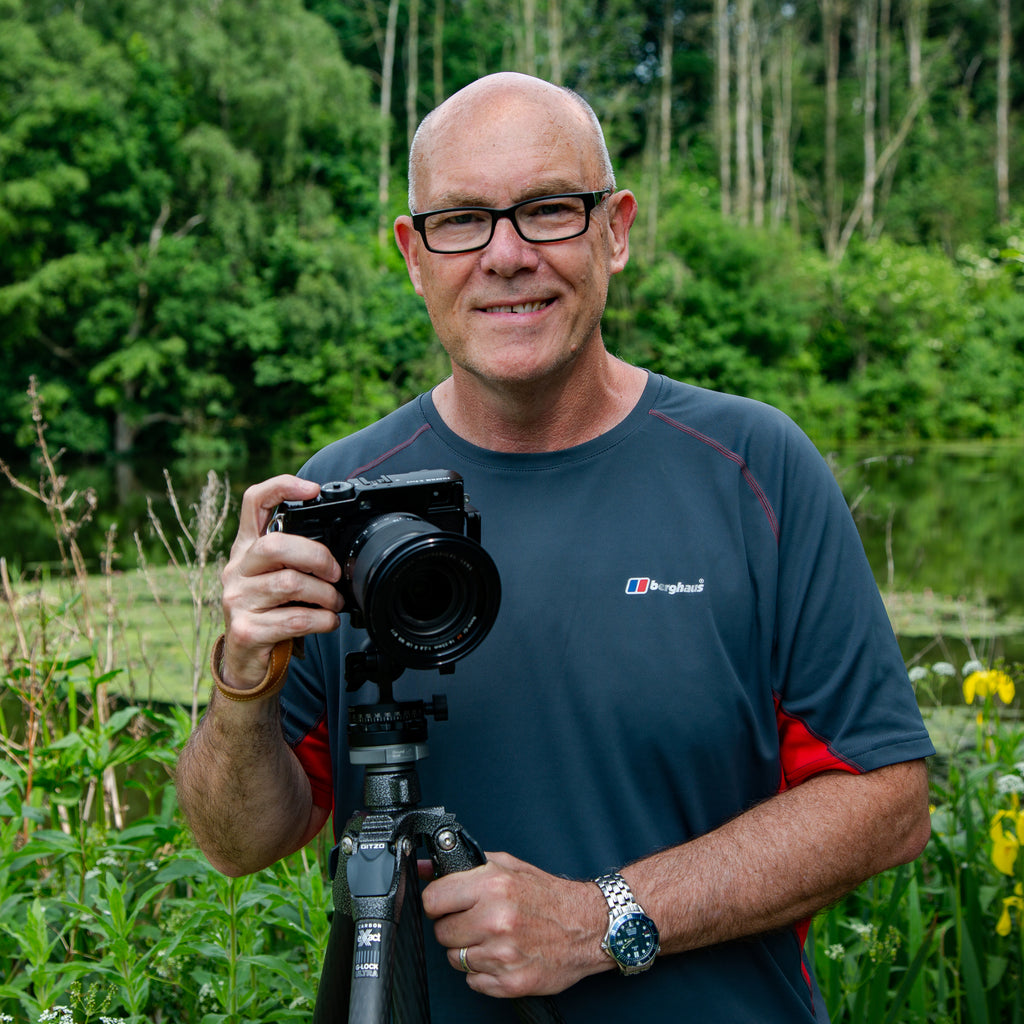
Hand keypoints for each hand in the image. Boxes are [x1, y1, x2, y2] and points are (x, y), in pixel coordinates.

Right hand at [219, 475, 343, 688]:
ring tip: (334, 603)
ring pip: (290, 584)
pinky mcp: (246, 630)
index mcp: (246, 549)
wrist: (247, 662)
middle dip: (317, 557)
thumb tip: (338, 550)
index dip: (280, 487)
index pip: (254, 503)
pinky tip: (327, 622)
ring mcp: (236, 600)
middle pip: (276, 545)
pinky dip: (322, 621)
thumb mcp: (276, 578)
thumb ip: (295, 558)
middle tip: (334, 574)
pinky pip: (294, 619)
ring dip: (325, 595)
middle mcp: (236, 570)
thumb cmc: (269, 613)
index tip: (311, 489)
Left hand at [420, 851, 609, 998]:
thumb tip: (424, 869)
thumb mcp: (507, 866)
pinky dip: (483, 971)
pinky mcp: (509, 982)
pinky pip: (472, 981)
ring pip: (455, 958)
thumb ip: (464, 865)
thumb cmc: (547, 895)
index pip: (433, 900)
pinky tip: (502, 955)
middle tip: (476, 920)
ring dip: (469, 950)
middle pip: (441, 932)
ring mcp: (502, 954)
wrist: (587, 926)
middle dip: (455, 927)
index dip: (438, 902)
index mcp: (493, 885)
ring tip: (493, 937)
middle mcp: (495, 919)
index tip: (447, 903)